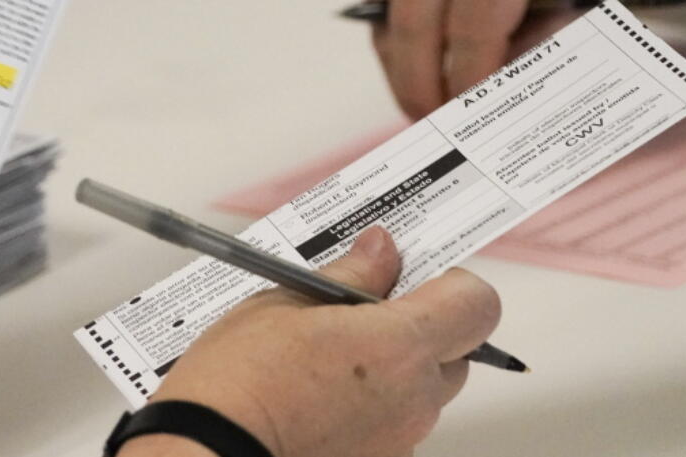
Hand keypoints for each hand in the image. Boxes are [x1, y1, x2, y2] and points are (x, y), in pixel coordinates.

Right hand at [118, 226, 500, 456]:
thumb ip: (350, 274)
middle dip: (420, 324)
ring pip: (424, 387)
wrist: (208, 451)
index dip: (452, 283)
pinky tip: (320, 392)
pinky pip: (394, 420)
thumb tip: (381, 250)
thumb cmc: (240, 380)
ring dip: (395, 365)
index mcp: (400, 344)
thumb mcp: (288, 300)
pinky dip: (372, 403)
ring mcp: (399, 436)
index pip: (477, 303)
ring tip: (329, 354)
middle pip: (456, 347)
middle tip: (362, 309)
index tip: (414, 273)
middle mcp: (414, 396)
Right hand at [364, 0, 621, 117]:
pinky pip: (377, 1)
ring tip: (425, 103)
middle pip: (416, 26)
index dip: (469, 86)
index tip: (474, 125)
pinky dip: (393, 41)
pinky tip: (418, 62)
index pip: (474, 28)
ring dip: (401, 70)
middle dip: (423, 88)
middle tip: (438, 127)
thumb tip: (491, 109)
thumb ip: (540, 44)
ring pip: (387, 19)